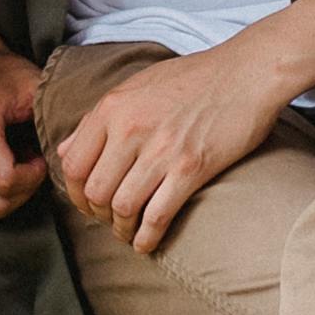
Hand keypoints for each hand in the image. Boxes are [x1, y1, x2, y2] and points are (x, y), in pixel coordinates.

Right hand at [0, 23, 48, 215]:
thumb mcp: (33, 84)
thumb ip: (56, 113)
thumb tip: (81, 143)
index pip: (6, 181)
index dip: (32, 177)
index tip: (40, 158)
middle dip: (24, 190)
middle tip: (33, 165)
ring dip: (9, 189)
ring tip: (18, 159)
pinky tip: (1, 160)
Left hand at [50, 41, 287, 252]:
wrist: (247, 72)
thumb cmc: (195, 78)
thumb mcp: (137, 86)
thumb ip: (99, 117)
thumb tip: (66, 150)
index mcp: (113, 107)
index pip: (73, 164)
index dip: (75, 193)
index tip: (87, 203)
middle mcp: (131, 129)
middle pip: (95, 191)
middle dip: (97, 215)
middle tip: (109, 220)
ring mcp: (162, 150)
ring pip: (123, 207)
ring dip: (122, 229)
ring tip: (128, 233)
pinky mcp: (191, 168)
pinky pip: (157, 215)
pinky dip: (147, 237)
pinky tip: (147, 243)